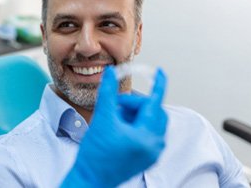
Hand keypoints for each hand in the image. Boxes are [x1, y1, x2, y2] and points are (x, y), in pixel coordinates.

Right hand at [61, 66, 167, 186]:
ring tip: (115, 118)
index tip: (161, 72)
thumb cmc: (95, 155)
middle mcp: (154, 146)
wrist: (89, 179)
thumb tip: (111, 73)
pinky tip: (118, 127)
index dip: (158, 84)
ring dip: (134, 114)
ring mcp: (151, 153)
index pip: (156, 103)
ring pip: (150, 122)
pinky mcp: (146, 157)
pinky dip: (135, 124)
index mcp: (146, 137)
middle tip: (117, 105)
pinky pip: (147, 133)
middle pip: (153, 112)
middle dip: (136, 104)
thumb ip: (108, 93)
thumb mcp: (102, 119)